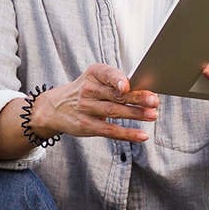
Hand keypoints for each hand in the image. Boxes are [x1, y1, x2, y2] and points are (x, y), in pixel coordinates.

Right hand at [32, 63, 158, 142]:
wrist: (54, 108)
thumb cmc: (84, 92)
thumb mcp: (94, 80)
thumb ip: (116, 83)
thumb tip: (145, 92)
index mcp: (93, 74)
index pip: (106, 74)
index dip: (116, 79)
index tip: (126, 85)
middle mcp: (87, 90)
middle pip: (115, 95)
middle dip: (136, 98)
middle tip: (154, 101)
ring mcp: (86, 109)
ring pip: (114, 111)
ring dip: (135, 114)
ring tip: (152, 115)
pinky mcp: (86, 126)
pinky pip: (110, 130)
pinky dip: (127, 133)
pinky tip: (142, 135)